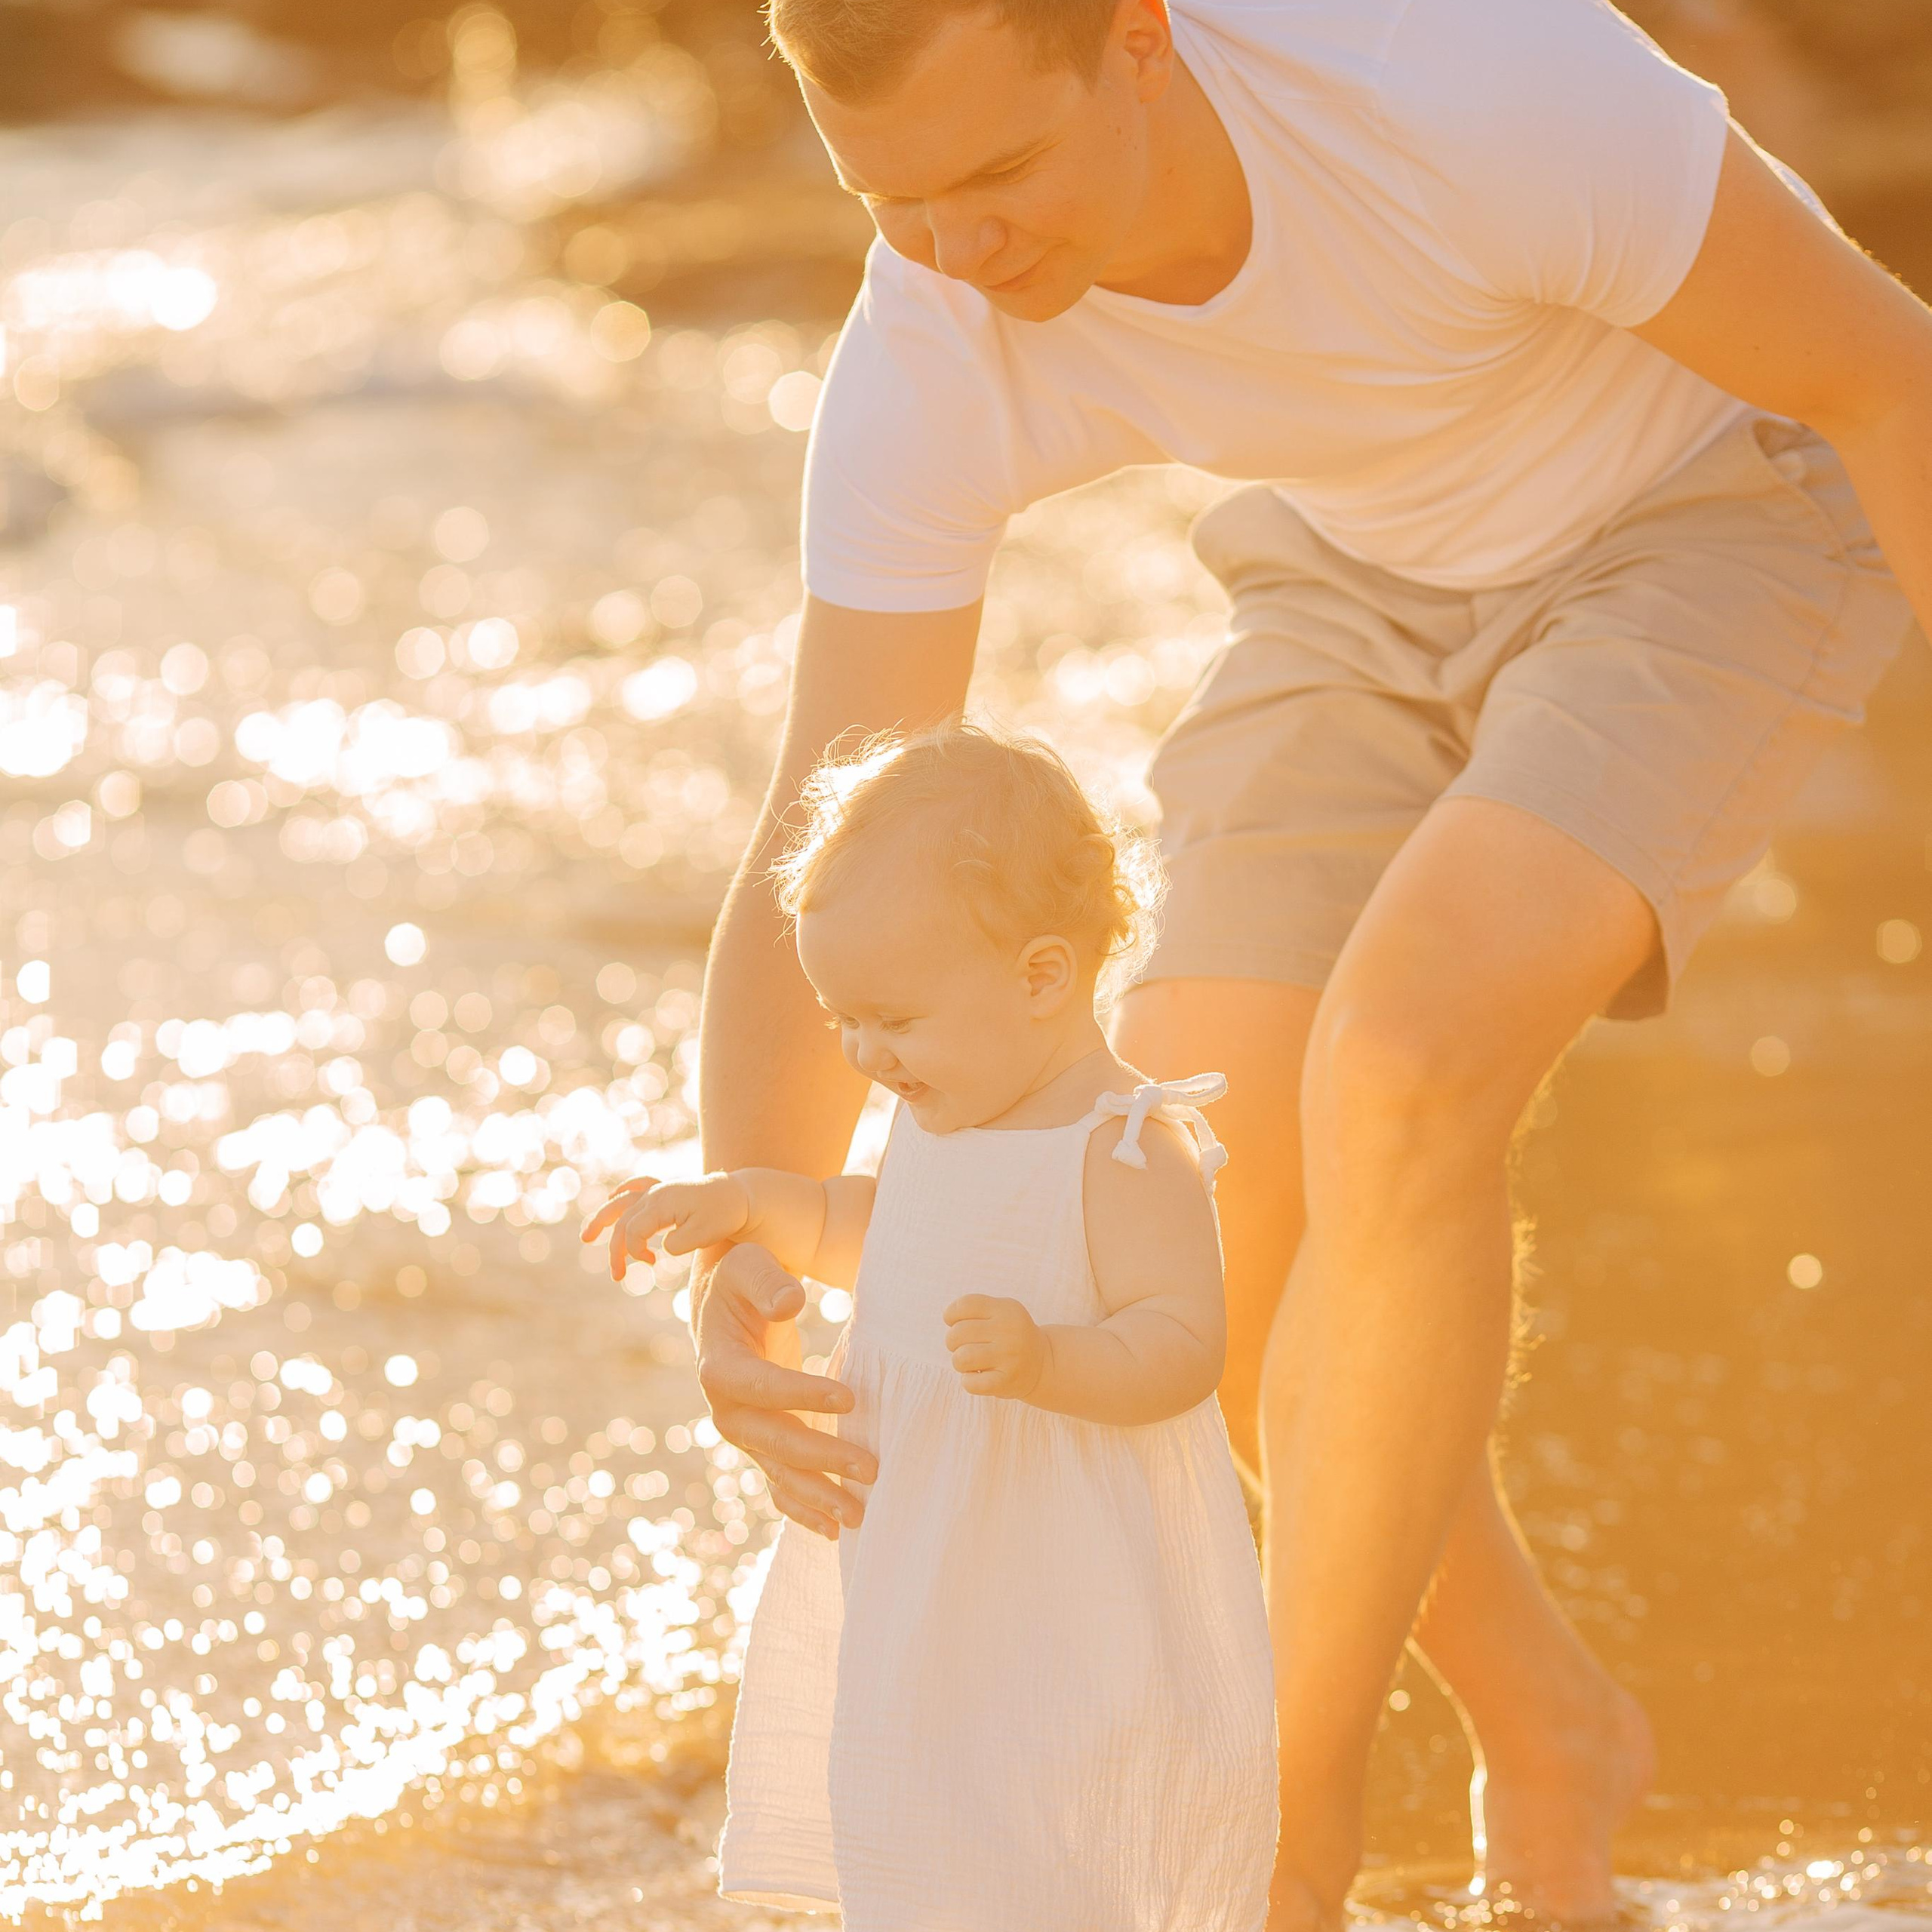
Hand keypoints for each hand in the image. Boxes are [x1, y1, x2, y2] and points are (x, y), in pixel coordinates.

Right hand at [580, 1172, 750, 1282]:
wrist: (741, 1195)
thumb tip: (661, 1248)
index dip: (633, 1252)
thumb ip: (677, 1244)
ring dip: (604, 1219)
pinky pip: (638, 1186)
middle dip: (615, 1250)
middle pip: (622, 1221)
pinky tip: (613, 1197)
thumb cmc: (724, 1214)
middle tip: (617, 1276)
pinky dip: (624, 1193)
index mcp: (661, 1203)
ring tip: (586, 1237)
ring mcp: (660, 1190)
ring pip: (622, 1202)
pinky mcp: (666, 1191)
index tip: (651, 1264)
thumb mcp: (702, 1235)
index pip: (632, 1231)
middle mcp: (655, 1194)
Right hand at [695, 1242, 877, 1539]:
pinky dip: (803, 1508)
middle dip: (820, 1459)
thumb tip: (791, 1304)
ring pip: (778, 1472)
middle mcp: (725, 1410)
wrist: (721, 1305)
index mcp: (719, 1366)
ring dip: (817, 1495)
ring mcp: (743, 1433)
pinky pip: (778, 1484)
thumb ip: (768, 1283)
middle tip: (870, 1468)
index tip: (850, 1399)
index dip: (802, 1394)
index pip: (761, 1386)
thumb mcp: (749, 1266)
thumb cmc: (741, 1278)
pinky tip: (833, 1528)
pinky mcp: (759, 1444)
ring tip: (858, 1515)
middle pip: (773, 1441)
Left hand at [942, 1294, 1048, 1399]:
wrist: (1043, 1364)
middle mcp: (1009, 1331)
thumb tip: (948, 1317)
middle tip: (965, 1346)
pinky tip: (977, 1377)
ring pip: (961, 1358)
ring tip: (970, 1363)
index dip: (951, 1314)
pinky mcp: (1006, 1382)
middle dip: (953, 1342)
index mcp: (1006, 1310)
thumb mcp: (1001, 1312)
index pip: (965, 1305)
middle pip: (958, 1333)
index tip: (955, 1323)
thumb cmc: (1010, 1336)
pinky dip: (967, 1381)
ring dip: (959, 1362)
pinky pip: (970, 1383)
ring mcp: (1009, 1357)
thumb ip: (974, 1309)